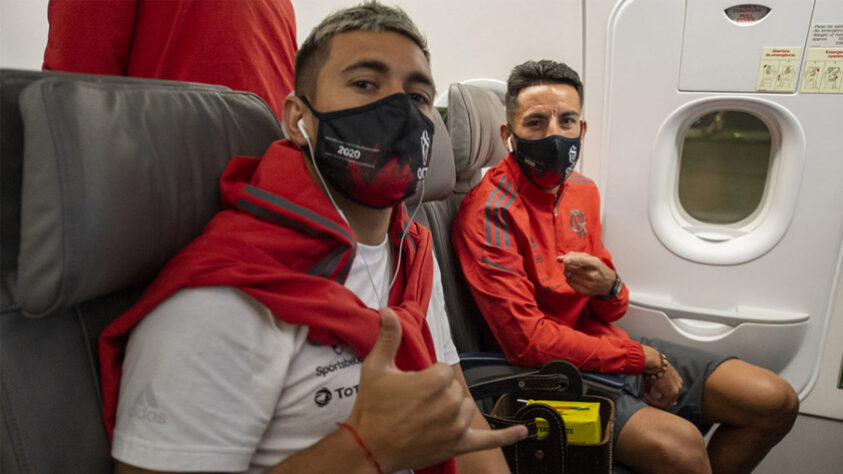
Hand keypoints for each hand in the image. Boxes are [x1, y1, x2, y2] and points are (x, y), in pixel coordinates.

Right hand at [346, 309, 526, 471]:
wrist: (369, 447)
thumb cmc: (372, 409)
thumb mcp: (376, 368)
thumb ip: (388, 338)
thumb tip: (388, 312)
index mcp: (435, 381)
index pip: (444, 369)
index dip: (428, 377)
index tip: (413, 386)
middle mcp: (450, 403)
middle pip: (455, 388)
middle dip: (438, 393)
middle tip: (414, 403)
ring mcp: (456, 426)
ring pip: (466, 407)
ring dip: (452, 410)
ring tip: (427, 417)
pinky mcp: (459, 444)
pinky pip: (490, 439)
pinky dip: (508, 436)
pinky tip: (523, 431)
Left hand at [557, 251, 615, 296]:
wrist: (608, 283)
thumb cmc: (597, 268)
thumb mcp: (591, 258)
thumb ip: (574, 256)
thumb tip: (559, 258)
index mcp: (595, 264)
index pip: (581, 261)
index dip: (571, 260)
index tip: (564, 260)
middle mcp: (592, 275)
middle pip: (572, 268)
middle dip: (567, 264)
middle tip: (569, 264)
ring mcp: (589, 285)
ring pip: (569, 275)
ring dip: (567, 271)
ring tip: (572, 270)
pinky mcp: (585, 291)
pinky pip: (569, 283)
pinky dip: (568, 278)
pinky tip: (573, 277)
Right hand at [640, 345, 682, 409]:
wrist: (652, 362)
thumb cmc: (652, 366)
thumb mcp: (654, 377)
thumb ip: (653, 387)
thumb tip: (646, 394)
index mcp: (677, 381)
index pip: (670, 395)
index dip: (659, 397)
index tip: (648, 394)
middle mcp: (679, 386)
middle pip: (669, 401)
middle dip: (657, 401)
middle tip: (646, 397)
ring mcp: (676, 390)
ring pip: (665, 404)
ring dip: (654, 402)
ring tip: (645, 396)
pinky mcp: (671, 394)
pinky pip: (661, 403)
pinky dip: (653, 401)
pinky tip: (645, 395)